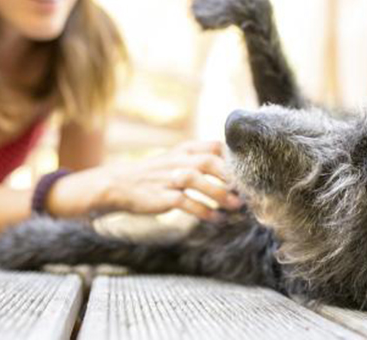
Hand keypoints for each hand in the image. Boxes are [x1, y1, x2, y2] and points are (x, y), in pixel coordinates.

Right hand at [90, 140, 242, 220]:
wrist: (119, 185)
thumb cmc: (154, 174)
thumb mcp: (176, 159)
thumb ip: (199, 160)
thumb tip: (231, 171)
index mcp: (184, 149)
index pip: (214, 146)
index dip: (233, 158)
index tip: (248, 172)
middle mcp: (177, 160)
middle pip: (208, 161)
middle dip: (229, 176)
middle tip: (246, 191)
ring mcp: (168, 178)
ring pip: (198, 181)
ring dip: (219, 194)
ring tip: (236, 207)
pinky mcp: (162, 197)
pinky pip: (186, 203)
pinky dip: (204, 211)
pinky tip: (217, 219)